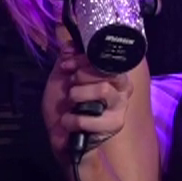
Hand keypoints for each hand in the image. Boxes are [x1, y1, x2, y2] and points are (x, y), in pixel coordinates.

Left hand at [42, 35, 134, 162]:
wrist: (60, 136)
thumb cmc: (63, 105)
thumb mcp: (61, 76)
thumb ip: (67, 58)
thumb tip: (70, 44)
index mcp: (111, 72)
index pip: (105, 56)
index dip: (83, 59)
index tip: (66, 66)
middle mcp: (122, 87)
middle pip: (107, 71)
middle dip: (81, 77)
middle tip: (71, 87)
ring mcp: (120, 106)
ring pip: (103, 89)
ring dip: (78, 96)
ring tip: (70, 105)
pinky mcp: (115, 125)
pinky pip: (91, 117)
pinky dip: (72, 120)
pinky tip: (69, 122)